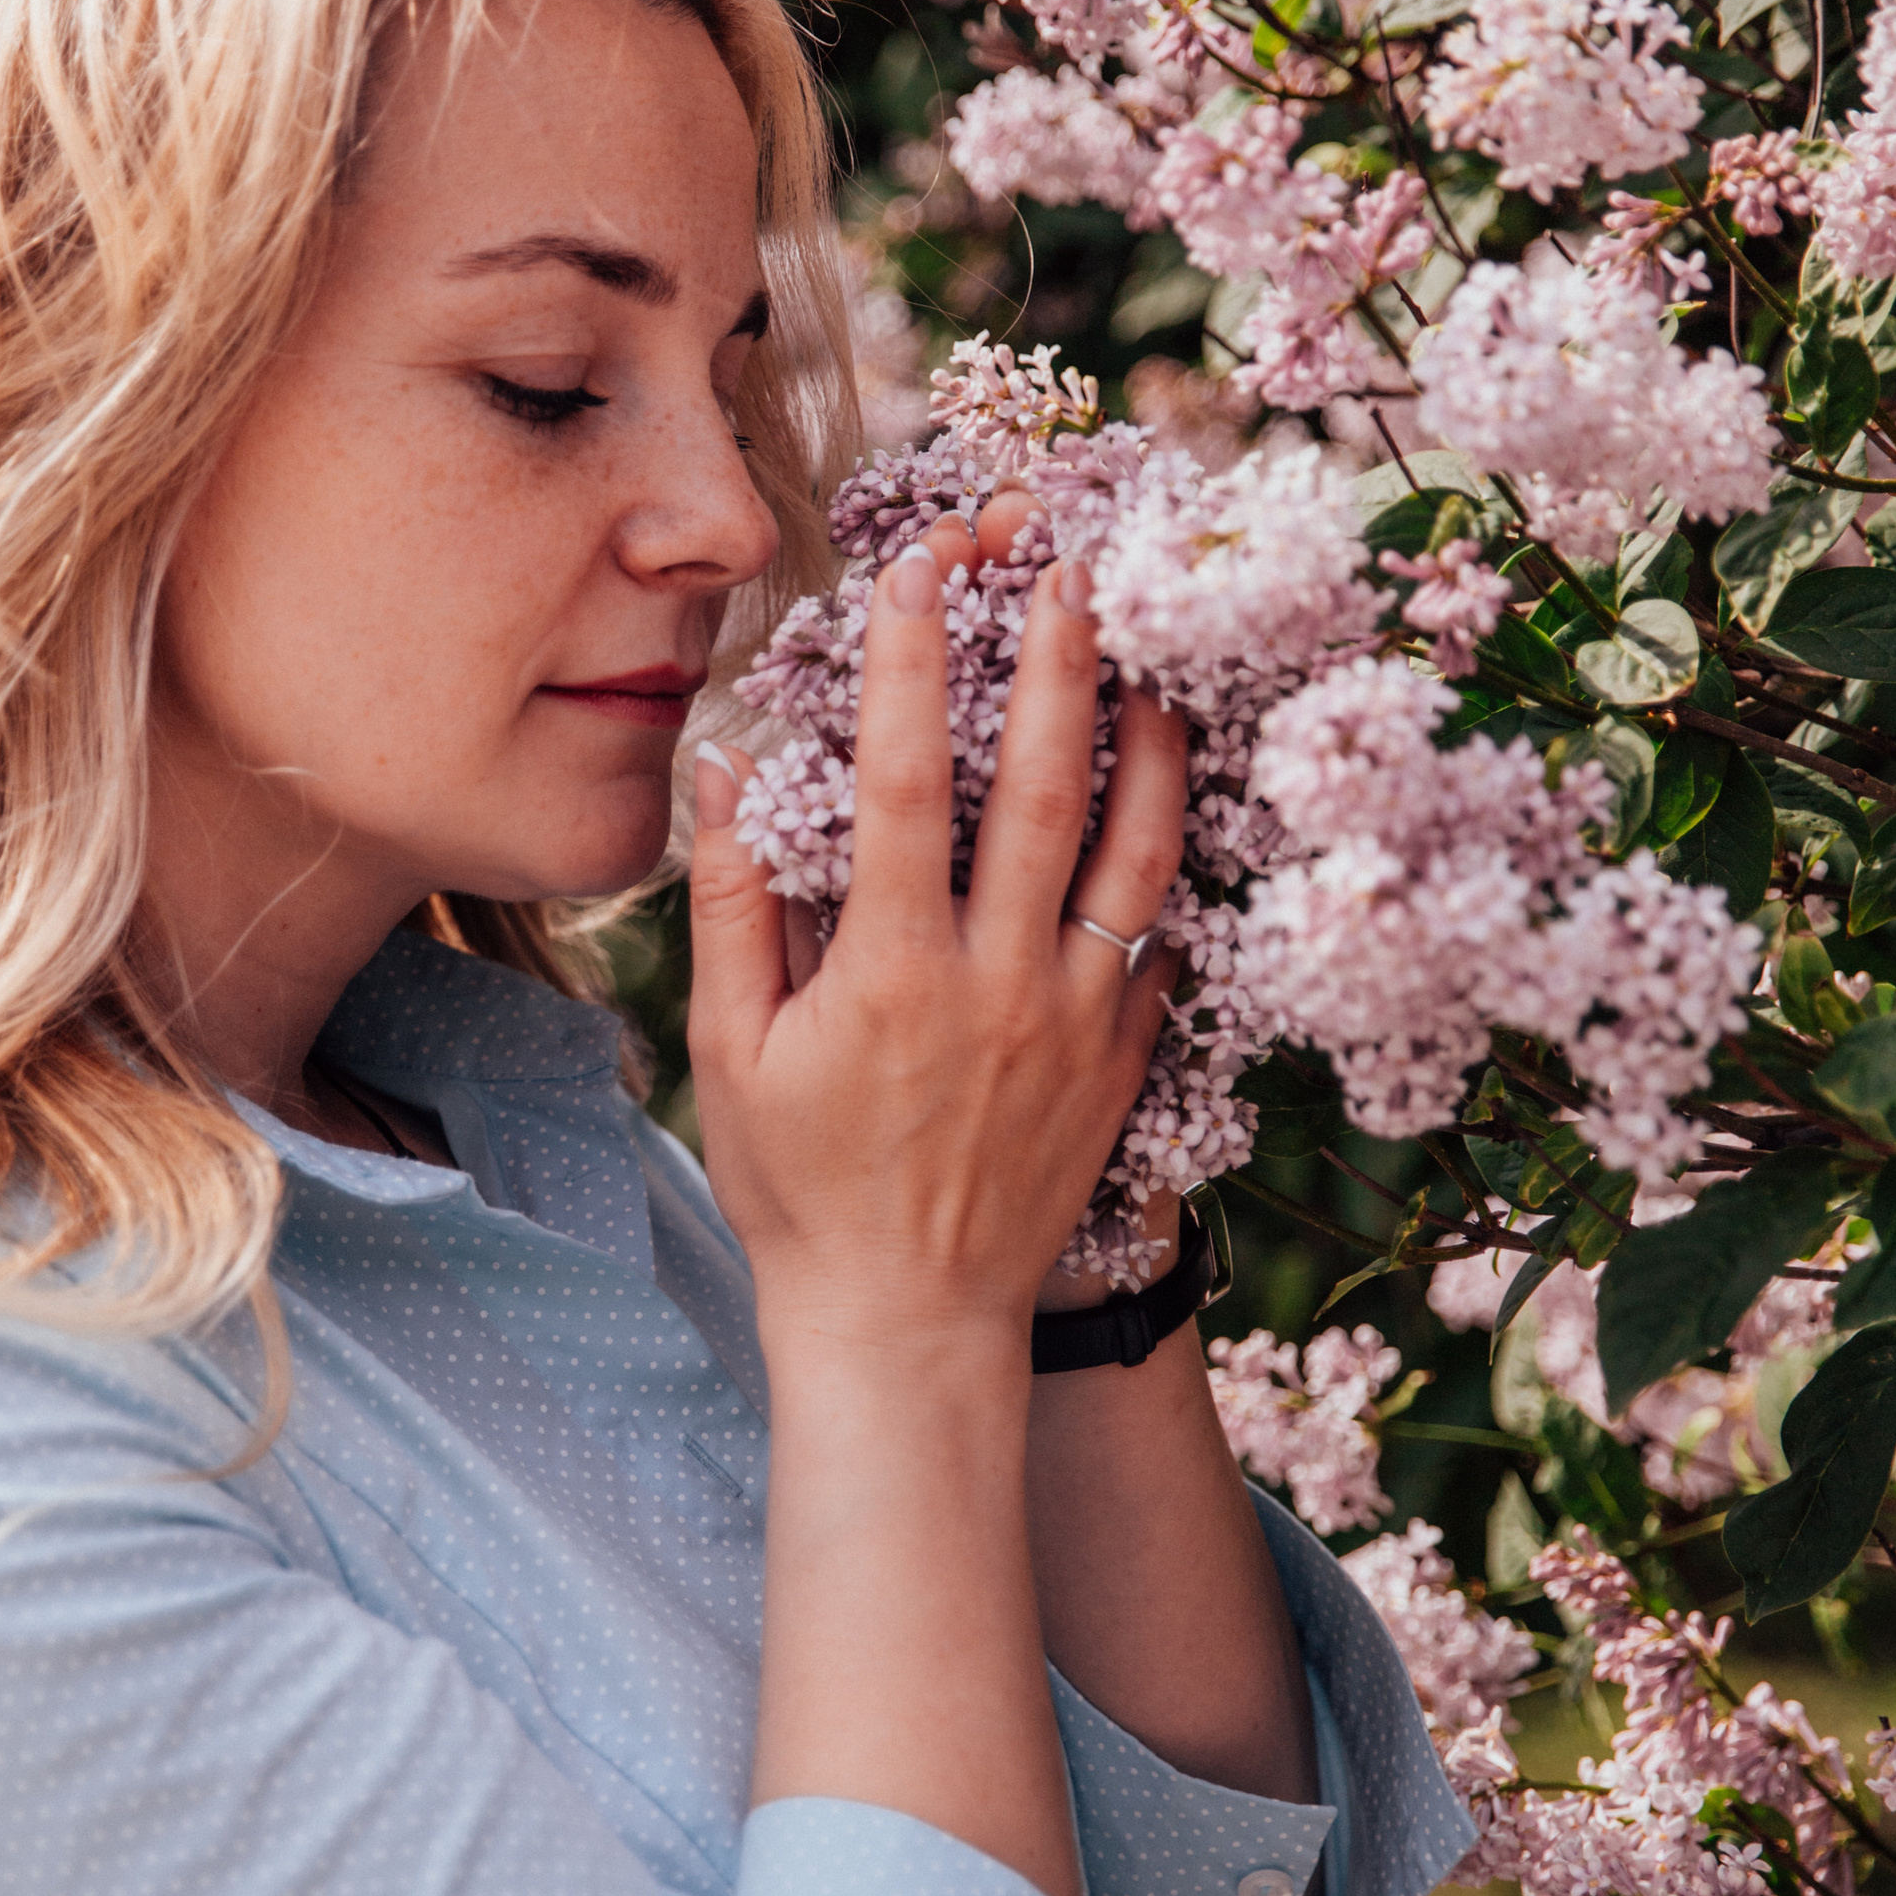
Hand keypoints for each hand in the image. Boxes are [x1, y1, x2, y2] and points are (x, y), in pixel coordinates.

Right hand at [688, 522, 1187, 1351]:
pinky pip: (1161, 943)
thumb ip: (732, 905)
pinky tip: (1168, 806)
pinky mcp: (1121, 1063)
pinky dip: (1170, 866)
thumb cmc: (799, 1188)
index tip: (914, 575)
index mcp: (892, 969)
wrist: (906, 1324)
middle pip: (1047, 788)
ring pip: (1134, 854)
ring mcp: (1076, 1022)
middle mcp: (999, 982)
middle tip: (1071, 571)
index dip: (912, 664)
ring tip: (1154, 665)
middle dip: (1059, 663)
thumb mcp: (732, 1052)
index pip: (907, 779)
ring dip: (1147, 747)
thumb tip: (726, 769)